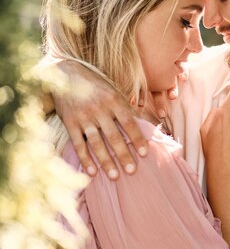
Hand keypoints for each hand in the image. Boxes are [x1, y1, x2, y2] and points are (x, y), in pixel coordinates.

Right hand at [49, 60, 147, 178]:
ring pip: (96, 143)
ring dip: (106, 161)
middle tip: (132, 170)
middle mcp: (99, 109)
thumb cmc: (95, 85)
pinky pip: (78, 144)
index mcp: (113, 100)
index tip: (144, 154)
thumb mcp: (113, 90)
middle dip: (123, 154)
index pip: (128, 122)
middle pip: (113, 136)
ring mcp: (83, 116)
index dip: (137, 138)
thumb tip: (145, 123)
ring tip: (115, 176)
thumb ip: (126, 107)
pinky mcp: (70, 122)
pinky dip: (85, 158)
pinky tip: (92, 172)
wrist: (65, 72)